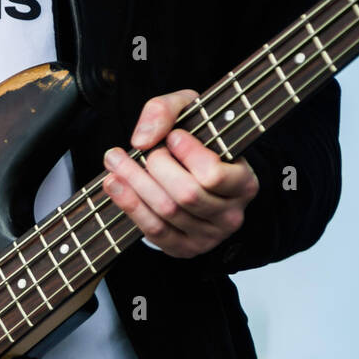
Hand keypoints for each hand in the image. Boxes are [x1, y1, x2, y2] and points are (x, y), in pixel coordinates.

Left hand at [101, 88, 259, 258]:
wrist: (195, 174)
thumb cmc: (197, 141)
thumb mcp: (190, 111)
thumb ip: (167, 110)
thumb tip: (143, 140)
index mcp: (244, 184)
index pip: (214, 176)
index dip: (188, 154)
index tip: (173, 136)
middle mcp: (231, 216)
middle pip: (187, 195)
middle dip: (156, 167)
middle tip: (141, 149)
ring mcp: (207, 238)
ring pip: (166, 211)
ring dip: (134, 182)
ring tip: (114, 159)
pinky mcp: (183, 249)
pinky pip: (154, 230)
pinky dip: (129, 204)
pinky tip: (114, 183)